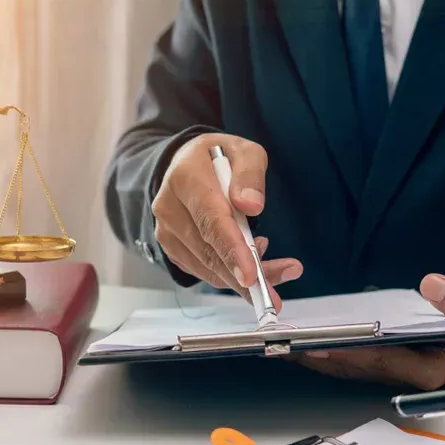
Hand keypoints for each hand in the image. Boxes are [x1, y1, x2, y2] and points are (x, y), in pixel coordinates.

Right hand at [152, 133, 302, 309]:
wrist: (183, 165)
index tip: (250, 274)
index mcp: (185, 178)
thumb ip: (250, 173)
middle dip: (243, 276)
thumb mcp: (243, 150)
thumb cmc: (217, 158)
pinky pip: (205, 271)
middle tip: (274, 295)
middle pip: (209, 251)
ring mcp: (167, 232)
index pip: (210, 220)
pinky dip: (230, 274)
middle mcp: (169, 208)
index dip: (231, 249)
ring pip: (208, 267)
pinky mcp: (172, 249)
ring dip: (242, 278)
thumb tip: (252, 205)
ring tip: (277, 270)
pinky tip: (250, 261)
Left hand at [291, 277, 444, 388]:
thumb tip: (431, 286)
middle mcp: (417, 375)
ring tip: (290, 345)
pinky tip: (316, 342)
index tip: (318, 345)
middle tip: (287, 346)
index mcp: (435, 369)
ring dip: (325, 357)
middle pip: (362, 368)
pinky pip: (364, 359)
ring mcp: (408, 370)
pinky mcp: (404, 361)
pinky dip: (339, 350)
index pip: (383, 360)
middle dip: (324, 357)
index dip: (349, 352)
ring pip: (358, 366)